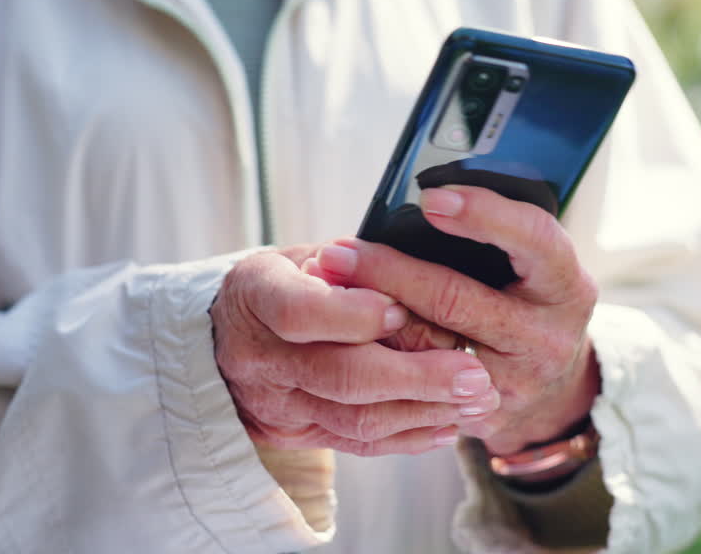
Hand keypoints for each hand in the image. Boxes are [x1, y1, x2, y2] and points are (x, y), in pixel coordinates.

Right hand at [211, 245, 501, 456]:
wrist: (224, 335)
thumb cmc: (286, 280)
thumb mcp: (305, 255)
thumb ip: (353, 268)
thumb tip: (417, 285)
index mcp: (256, 293)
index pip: (297, 311)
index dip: (352, 315)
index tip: (402, 308)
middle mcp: (259, 355)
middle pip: (339, 375)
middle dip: (416, 377)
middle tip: (473, 373)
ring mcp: (276, 402)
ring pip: (355, 419)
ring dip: (425, 411)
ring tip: (477, 399)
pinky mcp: (297, 434)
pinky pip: (357, 444)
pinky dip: (409, 436)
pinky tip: (449, 424)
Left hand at [302, 186, 600, 455]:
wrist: (547, 382)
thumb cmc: (525, 298)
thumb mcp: (530, 266)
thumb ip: (493, 237)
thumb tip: (417, 199)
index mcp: (566, 284)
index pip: (534, 239)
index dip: (483, 215)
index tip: (430, 198)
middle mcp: (549, 336)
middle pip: (458, 299)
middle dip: (390, 271)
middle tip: (338, 251)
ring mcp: (516, 382)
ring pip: (428, 347)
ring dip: (370, 315)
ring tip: (326, 287)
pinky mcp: (483, 414)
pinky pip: (419, 384)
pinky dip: (379, 353)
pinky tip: (341, 333)